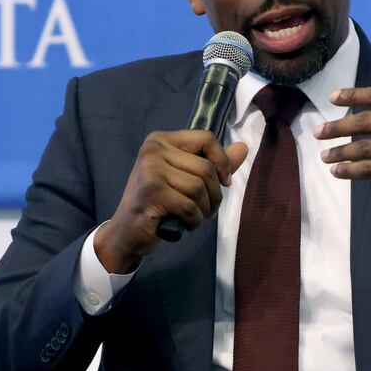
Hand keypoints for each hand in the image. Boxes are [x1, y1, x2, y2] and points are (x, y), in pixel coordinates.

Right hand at [96, 131, 247, 273]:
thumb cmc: (158, 204)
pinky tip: (185, 224)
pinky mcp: (152, 192)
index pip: (206, 138)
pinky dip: (194, 220)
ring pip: (199, 187)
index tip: (224, 182)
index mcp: (162, 140)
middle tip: (207, 210)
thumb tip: (243, 147)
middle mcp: (154, 149)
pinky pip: (190, 206)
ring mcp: (150, 169)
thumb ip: (214, 163)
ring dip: (205, 209)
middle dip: (214, 195)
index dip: (222, 162)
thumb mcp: (186, 179)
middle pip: (206, 167)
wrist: (127, 232)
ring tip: (196, 217)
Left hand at [317, 47, 370, 222]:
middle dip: (336, 127)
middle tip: (318, 132)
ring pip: (363, 149)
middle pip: (364, 122)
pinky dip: (350, 172)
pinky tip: (339, 172)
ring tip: (324, 156)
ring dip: (339, 153)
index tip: (333, 97)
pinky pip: (370, 171)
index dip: (352, 95)